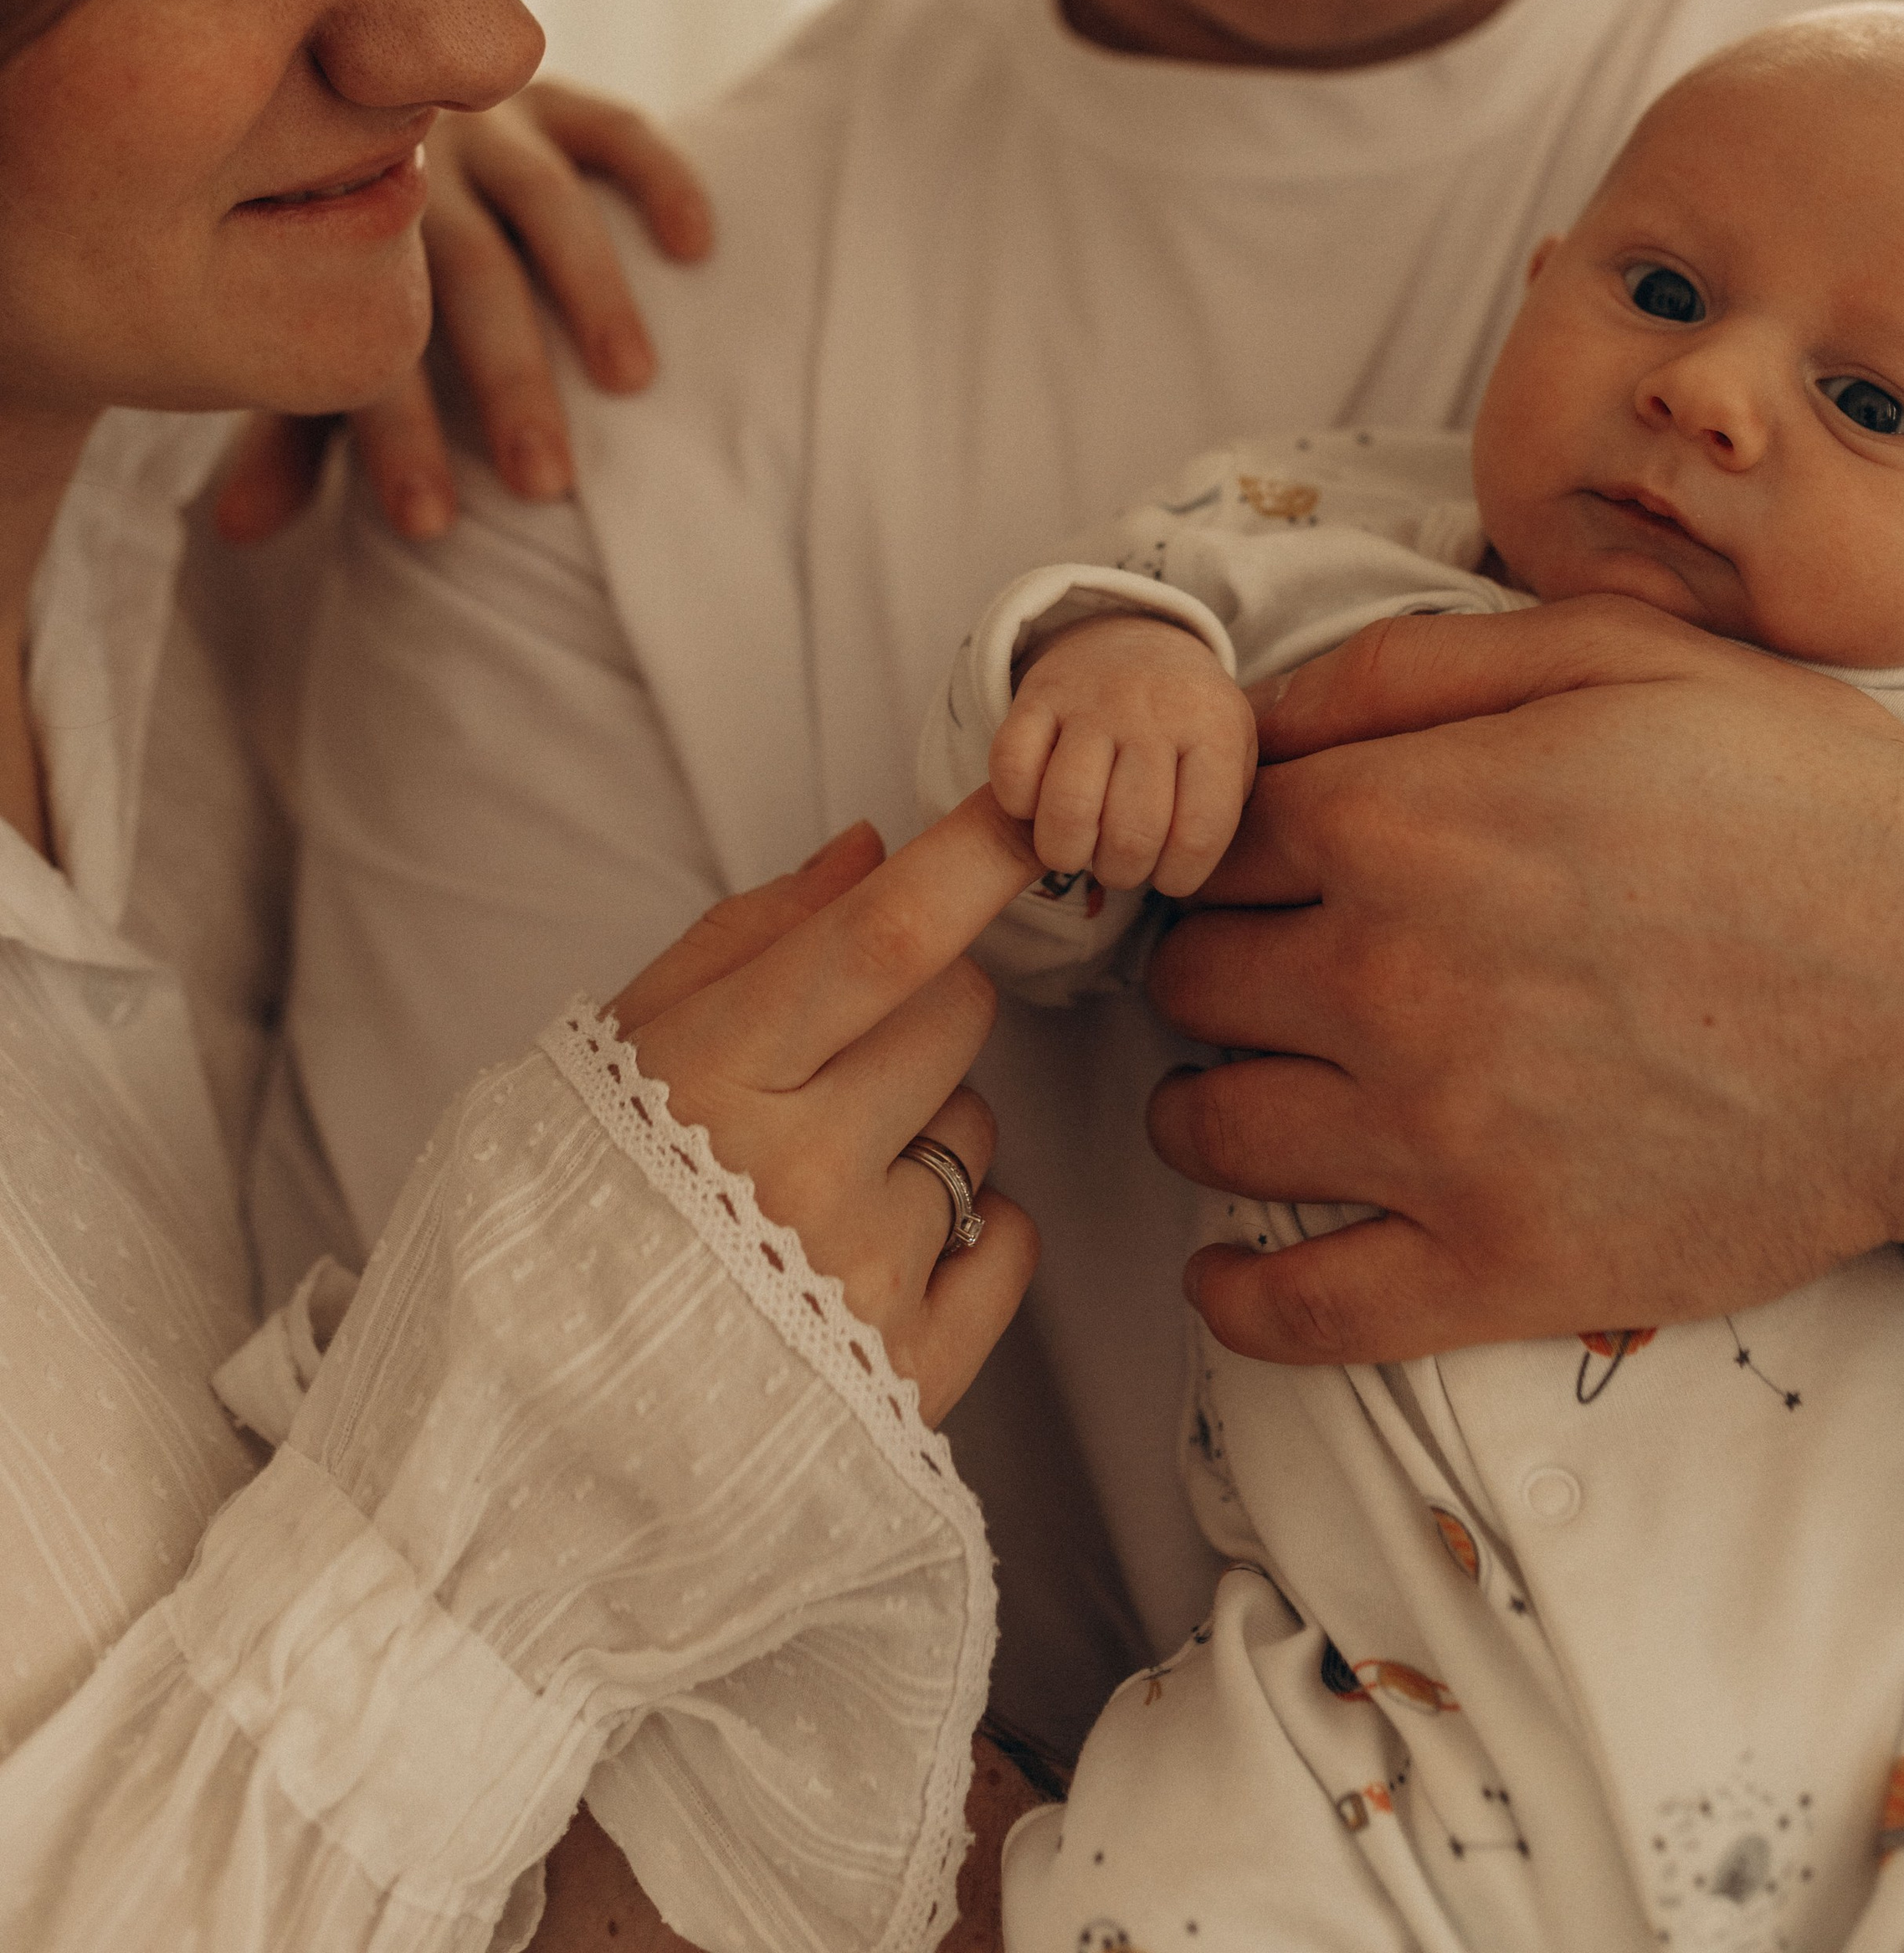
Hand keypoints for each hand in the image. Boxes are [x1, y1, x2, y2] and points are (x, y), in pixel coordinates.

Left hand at [215, 81, 713, 544]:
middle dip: (505, 380)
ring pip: (544, 200)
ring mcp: (483, 125)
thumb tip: (237, 530)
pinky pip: (615, 126)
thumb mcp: (311, 342)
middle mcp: (406, 164)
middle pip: (464, 272)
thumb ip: (287, 431)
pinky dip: (659, 179)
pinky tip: (695, 247)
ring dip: (592, 291)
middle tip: (547, 480)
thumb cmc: (339, 260)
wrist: (349, 99)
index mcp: (331, 231)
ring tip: (630, 380)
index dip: (395, 434)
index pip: (367, 337)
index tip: (432, 524)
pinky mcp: (554, 97)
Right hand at [608, 794, 1042, 1425]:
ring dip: (924, 1131)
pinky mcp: (912, 1376)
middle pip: (958, 1012)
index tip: (1033, 814)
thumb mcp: (614, 1052)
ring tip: (815, 1191)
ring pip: (979, 1124)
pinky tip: (869, 1259)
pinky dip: (966, 1236)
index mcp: (715, 1079)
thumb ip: (748, 939)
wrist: (517, 1443)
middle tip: (829, 1066)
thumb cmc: (562, 1223)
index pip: (886, 939)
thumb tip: (871, 851)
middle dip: (919, 1008)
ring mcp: (864, 1280)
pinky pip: (1010, 1239)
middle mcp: (801, 1175)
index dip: (975, 859)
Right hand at [990, 615, 1256, 898]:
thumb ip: (1227, 812)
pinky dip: (1019, 804)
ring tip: (1078, 846)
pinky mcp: (1038, 695)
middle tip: (1120, 861)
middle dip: (1122, 872)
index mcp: (1214, 729)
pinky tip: (1039, 804)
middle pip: (1131, 834)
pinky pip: (1012, 769)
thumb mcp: (1235, 753)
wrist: (1140, 638)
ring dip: (1066, 852)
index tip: (1167, 873)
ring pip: (1068, 809)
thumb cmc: (1190, 723)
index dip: (1177, 877)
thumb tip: (1185, 873)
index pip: (1198, 835)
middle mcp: (1154, 712)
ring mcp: (1093, 701)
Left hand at [1144, 597, 1903, 1364]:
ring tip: (1260, 1085)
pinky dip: (1239, 1295)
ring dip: (1210, 1104)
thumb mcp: (1616, 659)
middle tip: (1278, 962)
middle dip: (1221, 960)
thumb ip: (1410, 666)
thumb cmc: (1810, 806)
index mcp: (1405, 821)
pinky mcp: (1505, 1270)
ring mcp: (1440, 1139)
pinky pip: (1300, 1312)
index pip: (1219, 834)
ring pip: (1209, 1131)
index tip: (1273, 857)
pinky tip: (1231, 1267)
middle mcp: (1389, 980)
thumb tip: (1256, 709)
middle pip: (1192, 980)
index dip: (1240, 838)